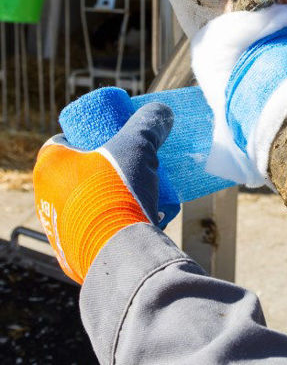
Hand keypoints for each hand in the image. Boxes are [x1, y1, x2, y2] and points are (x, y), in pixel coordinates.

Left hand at [33, 103, 173, 282]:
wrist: (119, 250)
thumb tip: (163, 112)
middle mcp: (45, 196)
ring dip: (114, 195)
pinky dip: (115, 220)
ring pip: (89, 201)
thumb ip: (149, 124)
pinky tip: (139, 219)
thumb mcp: (137, 146)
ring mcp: (58, 227)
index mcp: (50, 165)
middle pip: (81, 172)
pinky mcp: (73, 252)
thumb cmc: (118, 190)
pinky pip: (95, 228)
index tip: (117, 138)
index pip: (67, 140)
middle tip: (136, 165)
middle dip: (109, 168)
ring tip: (144, 193)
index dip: (93, 136)